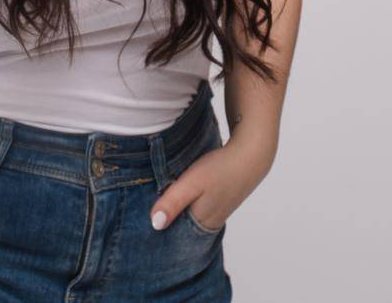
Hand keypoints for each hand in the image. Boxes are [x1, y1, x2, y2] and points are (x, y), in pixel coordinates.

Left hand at [150, 137, 274, 233]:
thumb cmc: (220, 168)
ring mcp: (216, 214)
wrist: (251, 154)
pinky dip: (186, 206)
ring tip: (158, 203)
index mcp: (201, 223)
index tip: (140, 223)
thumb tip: (155, 225)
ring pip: (188, 219)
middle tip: (144, 212)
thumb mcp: (192, 183)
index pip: (173, 236)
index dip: (158, 229)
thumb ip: (173, 202)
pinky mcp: (219, 203)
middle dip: (165, 222)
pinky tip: (178, 194)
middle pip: (180, 230)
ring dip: (175, 213)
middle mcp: (209, 224)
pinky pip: (196, 211)